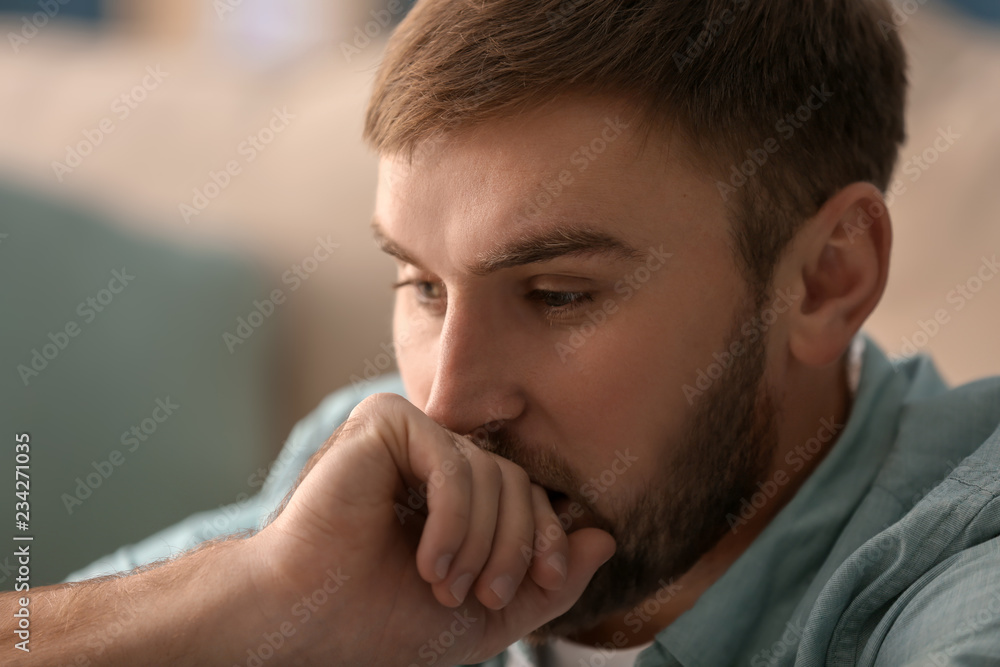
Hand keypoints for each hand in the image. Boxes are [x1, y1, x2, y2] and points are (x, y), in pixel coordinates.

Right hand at [248, 392, 615, 665]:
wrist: (307, 623)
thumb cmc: (383, 620)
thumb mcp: (487, 614)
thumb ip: (547, 582)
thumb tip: (605, 537)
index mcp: (455, 493)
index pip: (527, 496)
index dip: (545, 537)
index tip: (539, 584)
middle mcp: (434, 455)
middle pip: (517, 482)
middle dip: (514, 546)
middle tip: (487, 597)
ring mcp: (410, 435)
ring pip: (490, 474)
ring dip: (480, 543)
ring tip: (446, 587)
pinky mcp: (384, 423)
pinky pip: (452, 462)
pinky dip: (453, 519)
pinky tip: (428, 562)